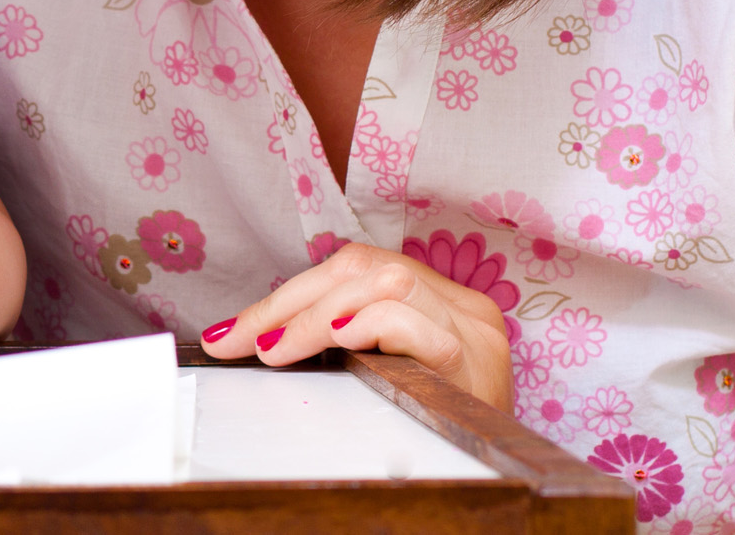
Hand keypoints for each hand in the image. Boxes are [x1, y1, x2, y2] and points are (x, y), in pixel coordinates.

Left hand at [199, 242, 512, 408]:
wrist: (504, 464)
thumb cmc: (439, 421)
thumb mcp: (391, 370)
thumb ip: (348, 339)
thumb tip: (260, 336)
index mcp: (436, 297)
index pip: (351, 270)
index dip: (286, 296)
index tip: (230, 332)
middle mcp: (458, 303)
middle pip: (362, 269)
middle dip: (288, 304)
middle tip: (239, 342)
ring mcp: (470, 328)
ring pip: (386, 283)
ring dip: (317, 316)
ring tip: (276, 349)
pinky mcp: (475, 359)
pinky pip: (418, 325)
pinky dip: (369, 327)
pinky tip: (337, 343)